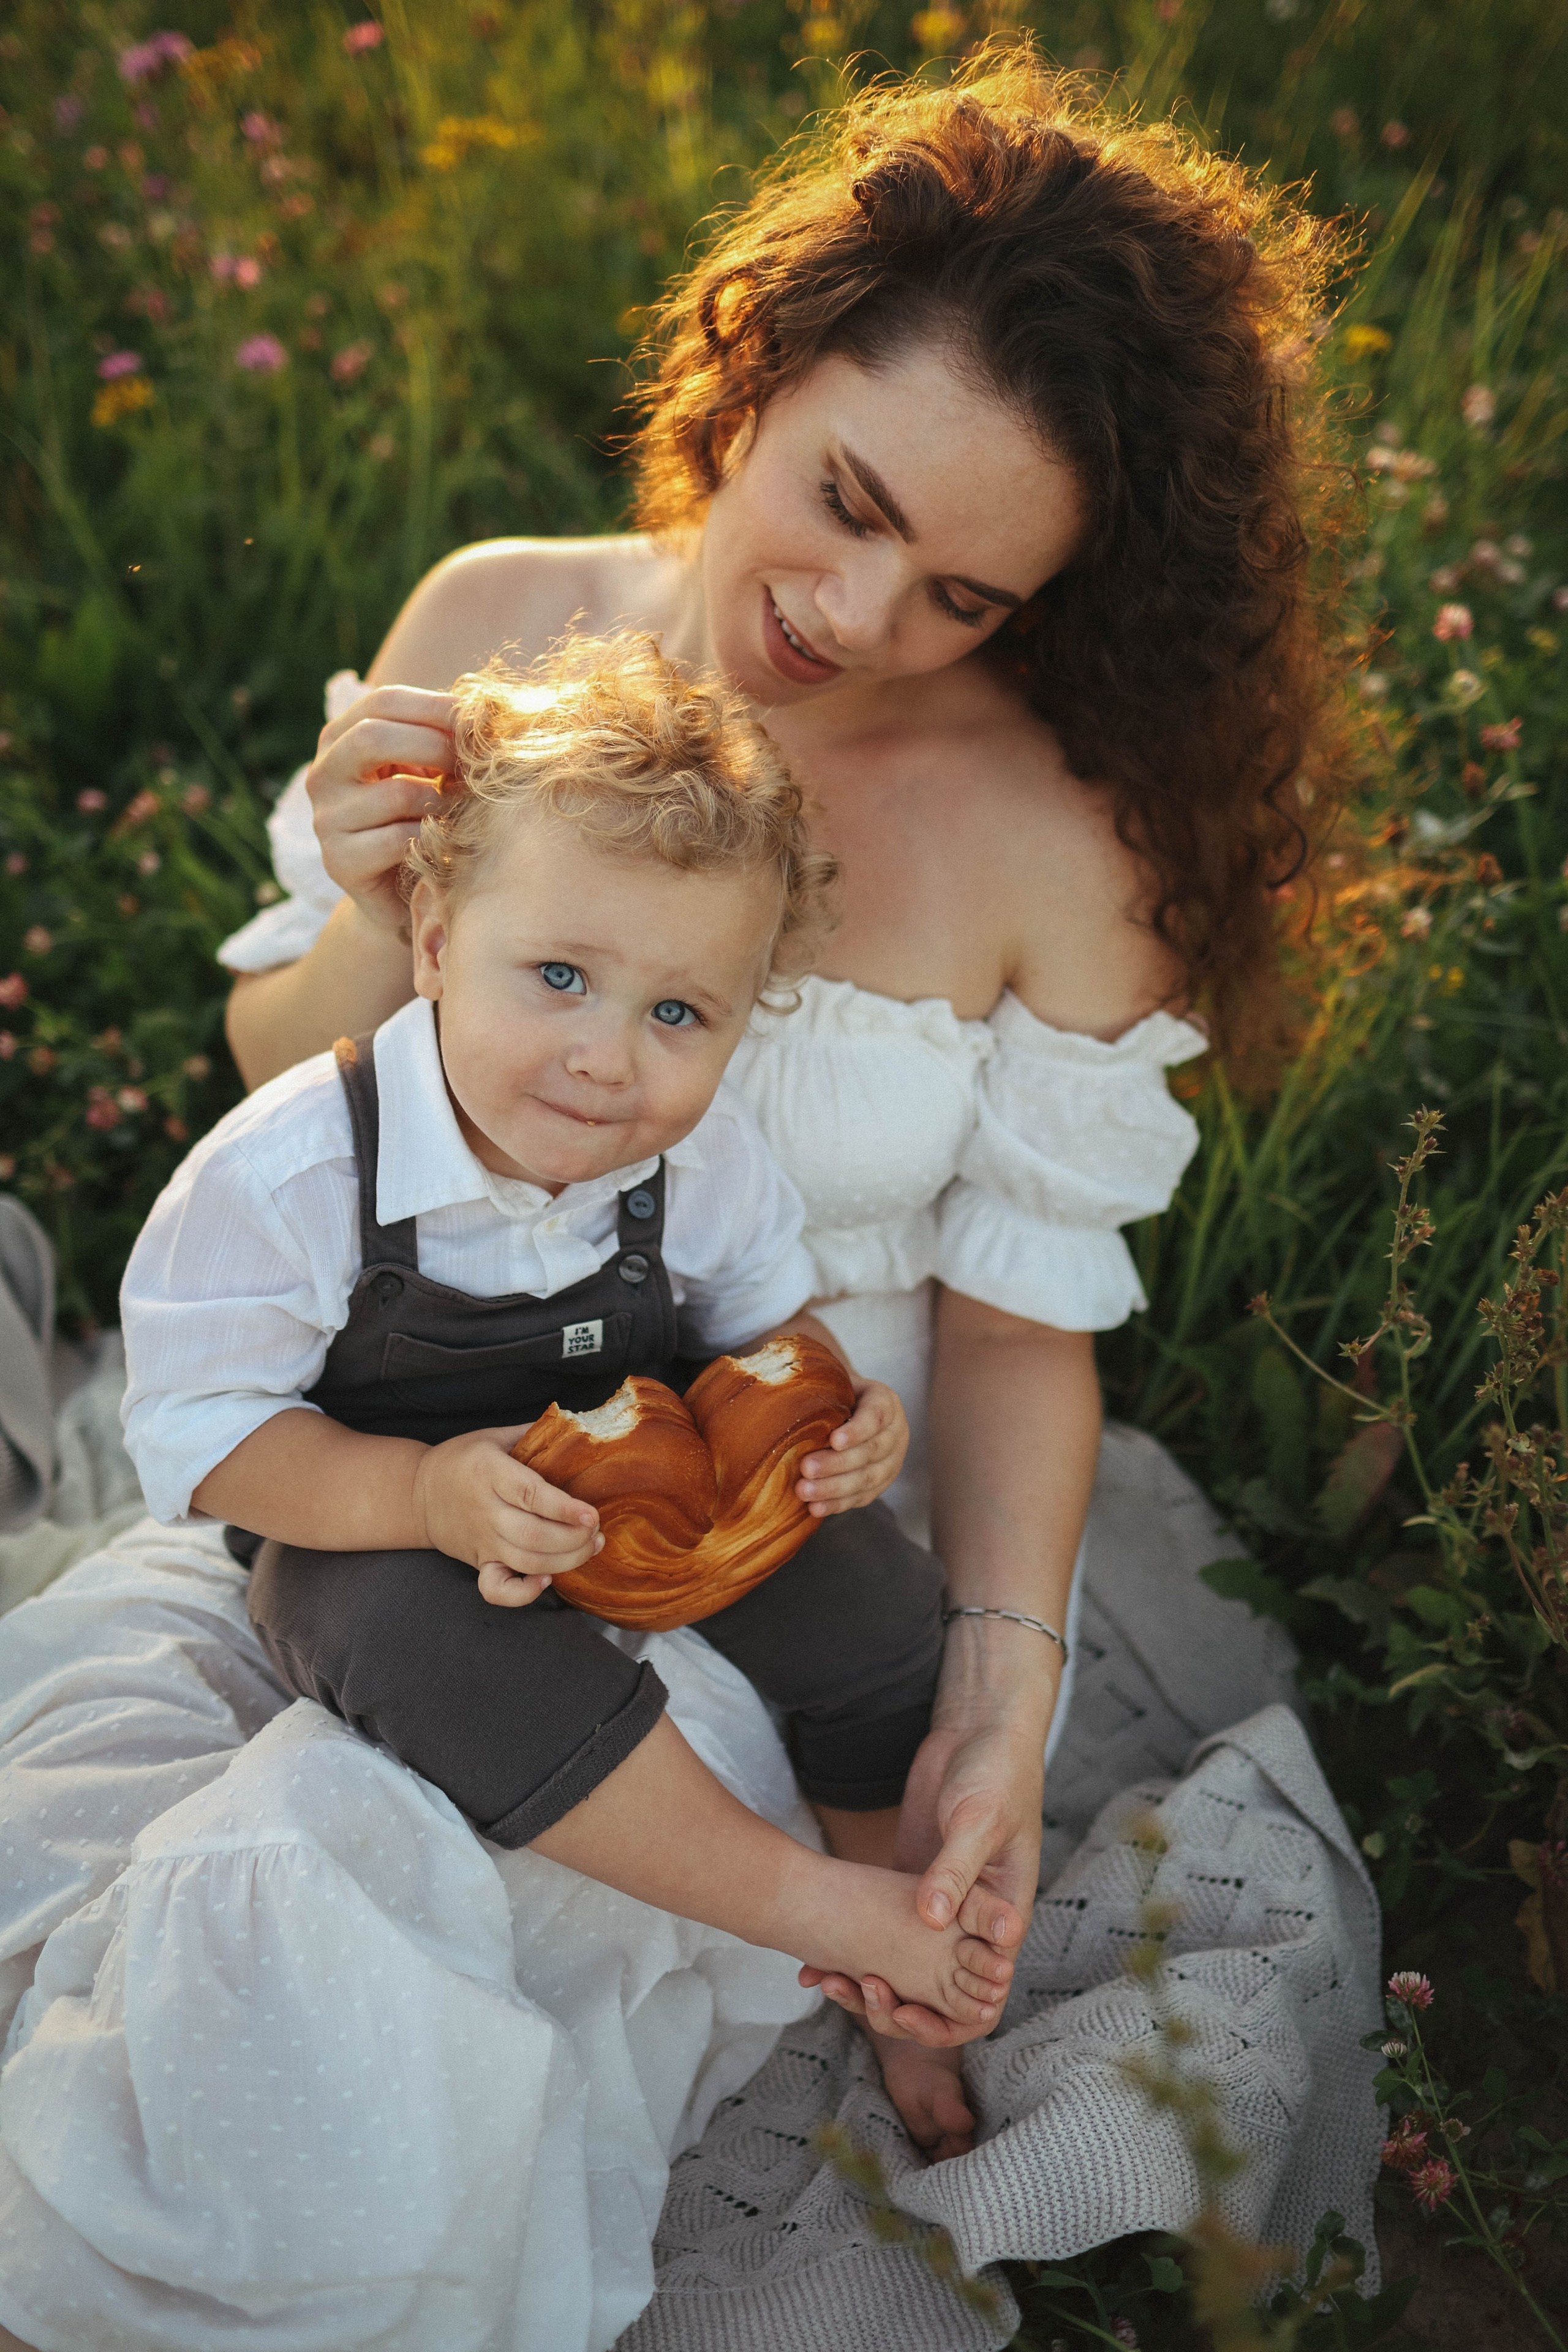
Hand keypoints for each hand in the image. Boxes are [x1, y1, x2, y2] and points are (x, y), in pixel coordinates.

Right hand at [306, 684, 455, 933]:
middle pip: (371, 737)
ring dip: (443, 800)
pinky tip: (446, 842)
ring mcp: (325, 820)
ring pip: (394, 794)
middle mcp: (322, 774)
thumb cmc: (422, 818)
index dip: (437, 707)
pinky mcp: (338, 862)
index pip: (383, 701)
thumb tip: (482, 709)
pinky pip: (397, 839)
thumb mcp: (427, 768)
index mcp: (340, 738)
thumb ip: (440, 736)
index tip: (480, 722)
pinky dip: (432, 838)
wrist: (402, 893)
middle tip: (472, 766)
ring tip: (465, 809)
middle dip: (434, 747)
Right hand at [412, 1425, 603, 1606]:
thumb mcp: (494, 1436)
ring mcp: (481, 1540)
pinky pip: (497, 1589)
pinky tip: (546, 1580)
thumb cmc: (464, 1460)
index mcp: (489, 1472)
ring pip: (527, 1561)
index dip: (565, 1509)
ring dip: (565, 1561)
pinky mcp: (478, 1562)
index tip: (592, 1514)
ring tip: (590, 1547)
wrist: (417, 1493)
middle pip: (534, 1535)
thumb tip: (578, 1432)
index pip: (530, 1495)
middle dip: (575, 1539)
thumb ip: (534, 1434)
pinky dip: (522, 1594)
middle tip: (597, 1531)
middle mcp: (485, 1509)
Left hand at [795, 1376, 907, 1516]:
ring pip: (867, 1478)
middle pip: (871, 1451)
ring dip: (835, 1488)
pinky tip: (816, 1508)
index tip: (833, 1440)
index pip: (876, 1416)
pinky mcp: (880, 1484)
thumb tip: (783, 1394)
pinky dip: (837, 1504)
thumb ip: (822, 1389)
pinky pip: (861, 1497)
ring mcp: (891, 1461)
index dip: (857, 1431)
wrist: (852, 1410)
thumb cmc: (837, 1394)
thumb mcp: (836, 1383)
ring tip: (805, 1491)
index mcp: (886, 1402)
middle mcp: (896, 1433)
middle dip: (838, 1463)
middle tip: (806, 1468)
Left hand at [803, 1655, 1052, 2043]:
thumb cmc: (996, 1772)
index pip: (984, 1994)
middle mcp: (971, 1920)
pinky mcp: (911, 1881)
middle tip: (855, 1993)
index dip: (948, 2019)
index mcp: (1003, 1916)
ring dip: (868, 1981)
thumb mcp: (979, 1820)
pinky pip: (882, 1927)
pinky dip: (853, 1945)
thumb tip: (930, 1920)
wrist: (979, 1729)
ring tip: (824, 1979)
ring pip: (904, 1965)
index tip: (906, 2013)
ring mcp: (939, 1903)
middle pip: (938, 1991)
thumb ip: (956, 1869)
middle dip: (898, 2005)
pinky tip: (814, 1954)